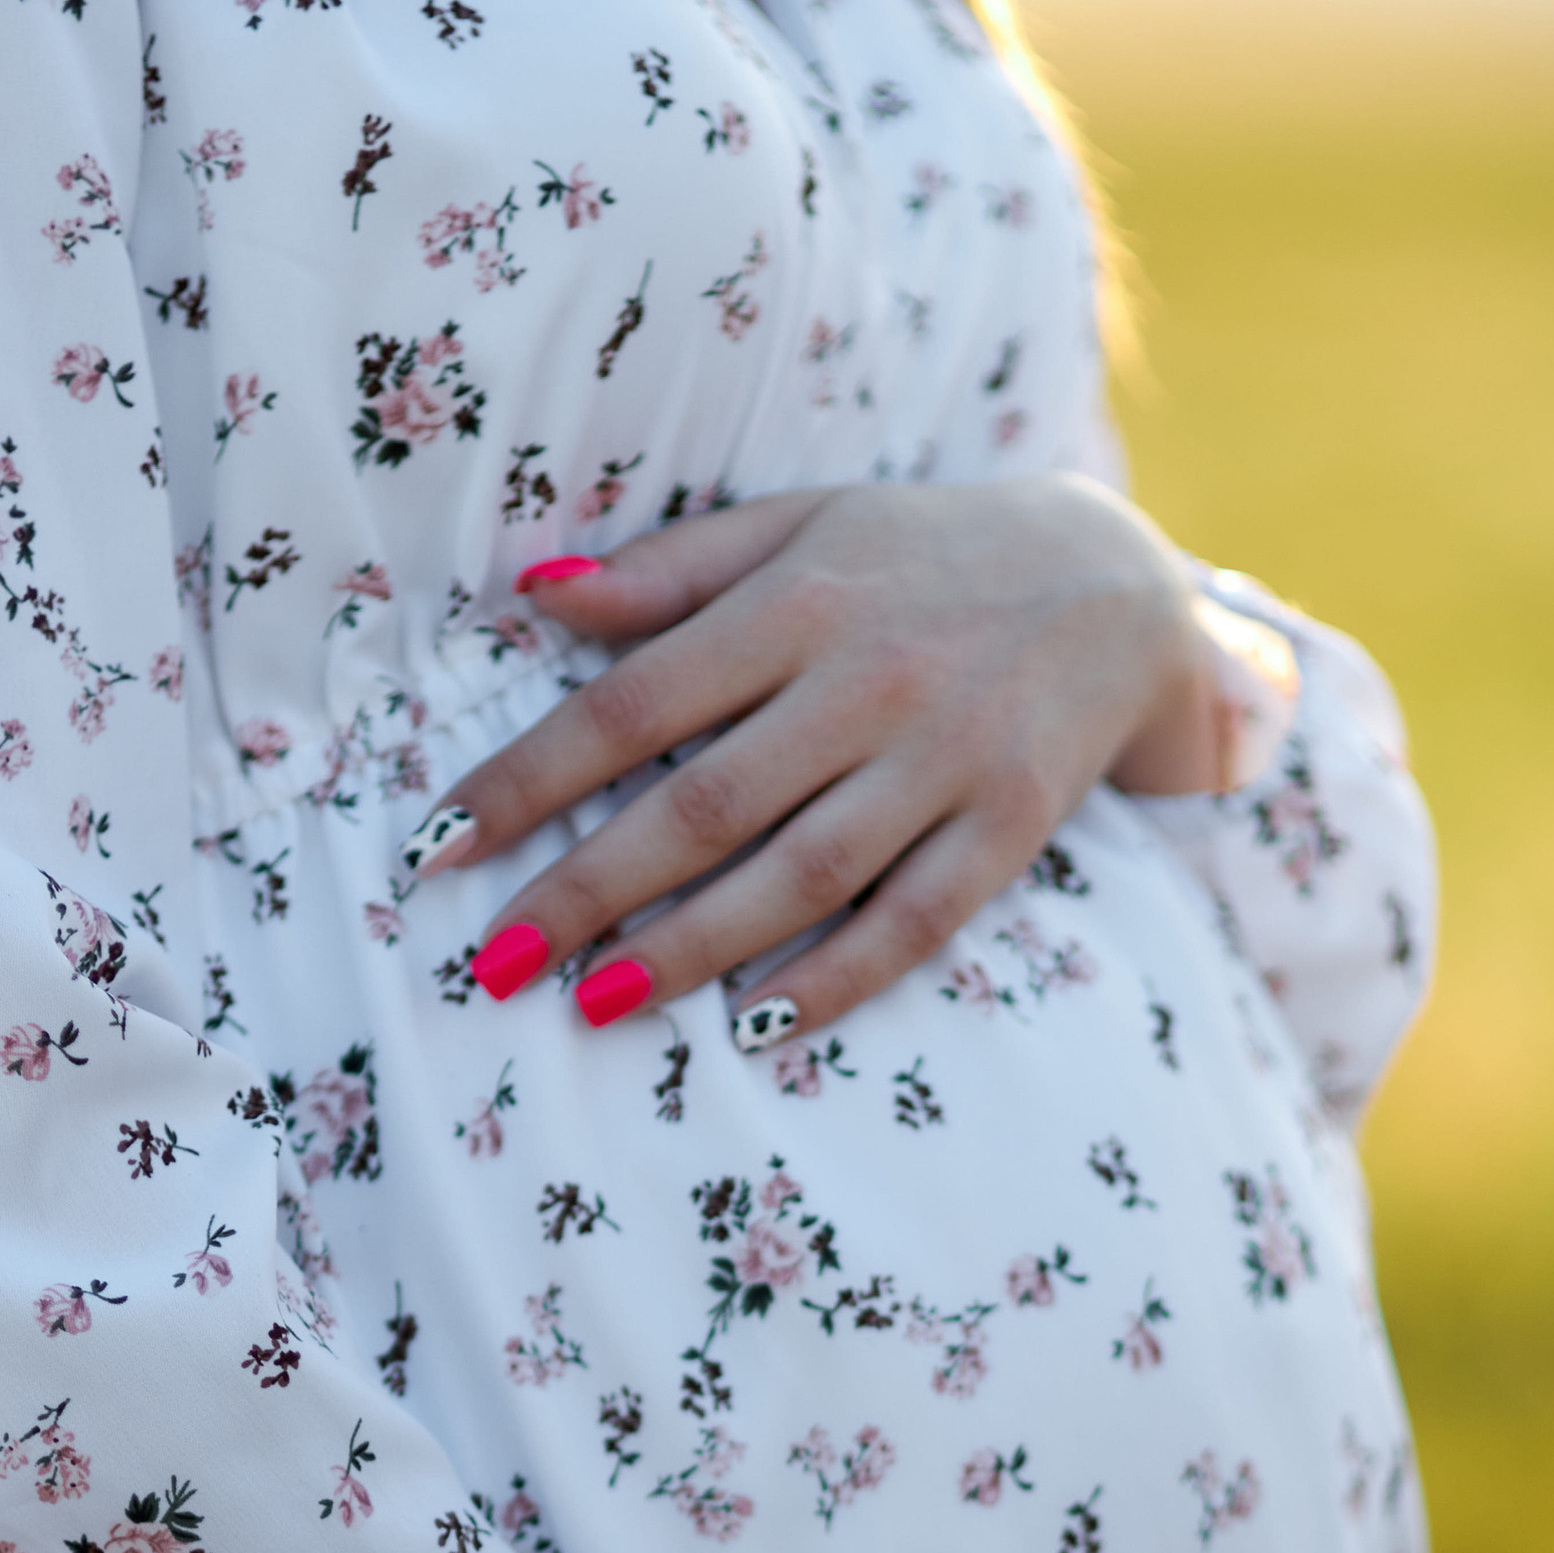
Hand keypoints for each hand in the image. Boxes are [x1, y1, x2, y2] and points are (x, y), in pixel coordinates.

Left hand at [409, 477, 1225, 1039]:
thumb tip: (536, 593)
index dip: (526, 780)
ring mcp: (945, 761)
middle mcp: (867, 683)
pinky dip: (838, 980)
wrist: (1115, 579)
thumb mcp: (799, 526)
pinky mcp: (1008, 828)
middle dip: (587, 890)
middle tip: (495, 964)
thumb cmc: (922, 554)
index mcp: (797, 603)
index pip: (631, 702)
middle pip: (702, 806)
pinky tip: (758, 1026)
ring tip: (594, 1006)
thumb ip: (670, 571)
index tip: (438, 849)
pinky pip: (914, 922)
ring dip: (692, 951)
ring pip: (800, 877)